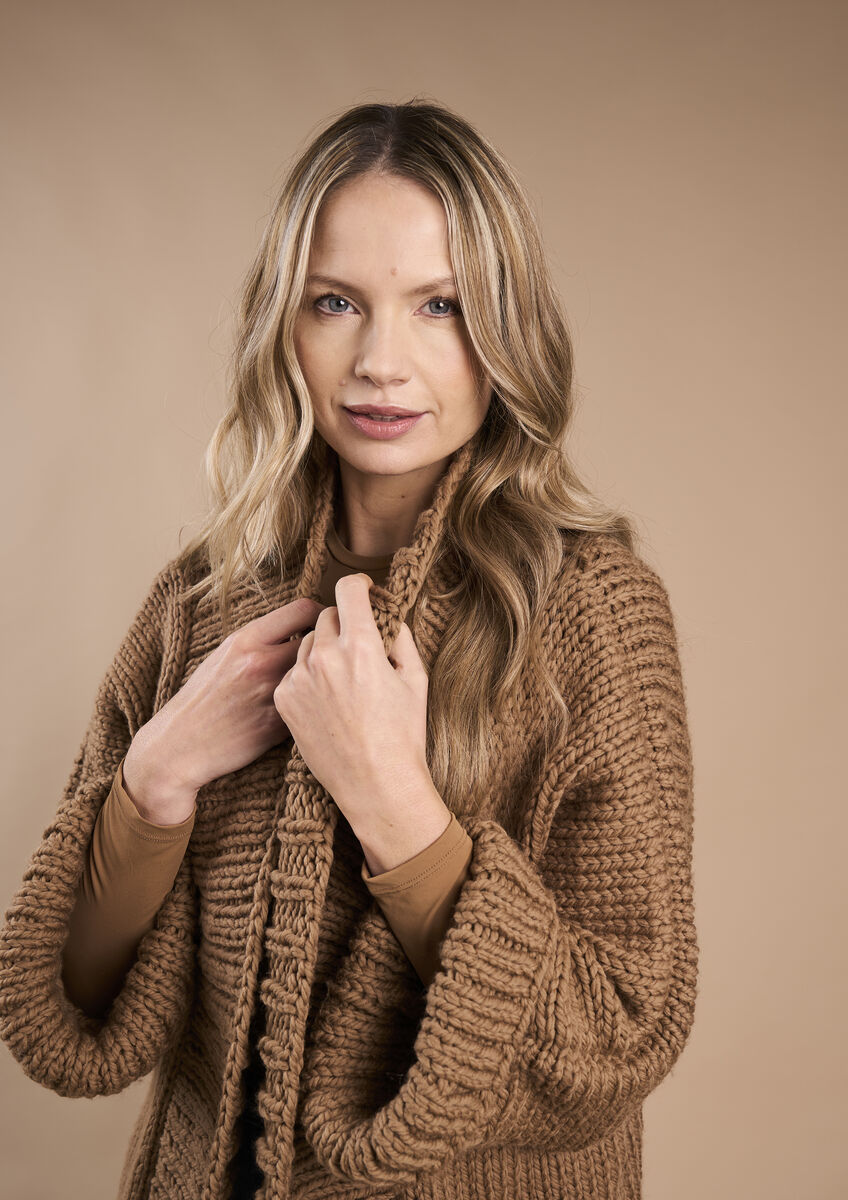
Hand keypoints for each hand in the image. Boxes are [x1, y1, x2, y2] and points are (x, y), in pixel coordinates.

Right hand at [124, 595, 326, 820]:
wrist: (180, 745)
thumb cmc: (203, 698)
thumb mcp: (224, 655)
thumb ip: (261, 640)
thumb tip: (301, 627)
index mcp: (246, 639)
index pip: (303, 609)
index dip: (321, 614)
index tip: (326, 623)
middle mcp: (260, 662)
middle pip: (319, 640)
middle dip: (328, 645)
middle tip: (334, 652)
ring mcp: (271, 694)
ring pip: (319, 674)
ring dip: (325, 675)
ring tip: (324, 680)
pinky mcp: (280, 724)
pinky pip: (312, 705)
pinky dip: (314, 705)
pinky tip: (309, 708)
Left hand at [273, 573, 431, 832]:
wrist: (375, 785)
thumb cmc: (403, 735)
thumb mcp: (415, 679)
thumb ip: (400, 638)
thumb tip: (389, 616)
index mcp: (361, 646)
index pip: (349, 590)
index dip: (359, 586)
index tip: (363, 591)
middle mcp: (325, 657)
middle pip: (326, 616)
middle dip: (343, 623)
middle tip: (358, 646)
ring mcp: (300, 679)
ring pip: (307, 643)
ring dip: (323, 650)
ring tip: (344, 681)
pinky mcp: (285, 700)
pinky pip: (294, 672)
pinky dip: (308, 677)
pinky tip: (327, 700)